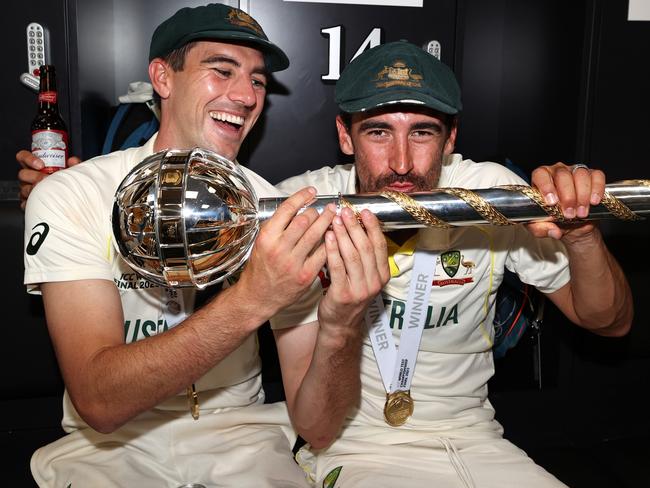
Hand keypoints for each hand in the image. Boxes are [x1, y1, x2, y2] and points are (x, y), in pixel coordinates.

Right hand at [17, 150, 81, 209]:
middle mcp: (28, 177)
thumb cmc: (66, 181)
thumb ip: (74, 164)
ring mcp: (26, 189)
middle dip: (35, 176)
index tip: (41, 165)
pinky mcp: (27, 202)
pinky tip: (42, 203)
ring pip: (23, 189)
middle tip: (46, 180)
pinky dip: (32, 203)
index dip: (29, 159)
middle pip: (23, 174)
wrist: (70, 199)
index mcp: (35, 166)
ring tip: (47, 192)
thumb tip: (72, 160)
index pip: (23, 157)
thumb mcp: (71, 171)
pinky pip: (25, 203)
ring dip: (35, 190)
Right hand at [236, 187, 335, 317]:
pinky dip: (330, 243)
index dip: (301, 197)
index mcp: (267, 238)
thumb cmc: (260, 268)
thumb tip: (296, 208)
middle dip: (317, 210)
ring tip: (333, 215)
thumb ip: (276, 227)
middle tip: (325, 207)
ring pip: (316, 235)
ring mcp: (293, 263)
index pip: (287, 209)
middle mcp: (279, 249)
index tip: (311, 192)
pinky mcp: (306, 275)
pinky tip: (334, 236)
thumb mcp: (261, 243)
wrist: (259, 297)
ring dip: (327, 222)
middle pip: (304, 220)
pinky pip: (322, 254)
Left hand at [317, 207, 389, 336]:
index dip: (372, 227)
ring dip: (343, 235)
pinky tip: (327, 238)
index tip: (364, 211)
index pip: (380, 246)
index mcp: (382, 275)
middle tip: (346, 211)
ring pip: (353, 256)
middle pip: (366, 248)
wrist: (340, 325)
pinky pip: (337, 267)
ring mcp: (360, 289)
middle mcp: (374, 282)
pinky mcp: (343, 294)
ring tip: (335, 220)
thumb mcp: (365, 277)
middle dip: (355, 227)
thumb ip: (365, 257)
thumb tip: (358, 227)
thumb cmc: (350, 295)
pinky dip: (332, 250)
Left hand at [528, 162, 605, 241]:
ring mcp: (575, 171)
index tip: (552, 203)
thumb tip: (553, 231)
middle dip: (567, 196)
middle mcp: (557, 172)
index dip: (546, 186)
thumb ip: (540, 230)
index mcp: (541, 180)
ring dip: (582, 195)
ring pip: (580, 174)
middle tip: (569, 214)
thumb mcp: (542, 228)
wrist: (573, 225)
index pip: (540, 174)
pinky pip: (597, 176)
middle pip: (562, 175)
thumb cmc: (553, 221)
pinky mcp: (593, 175)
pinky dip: (597, 189)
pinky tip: (594, 202)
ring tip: (581, 213)